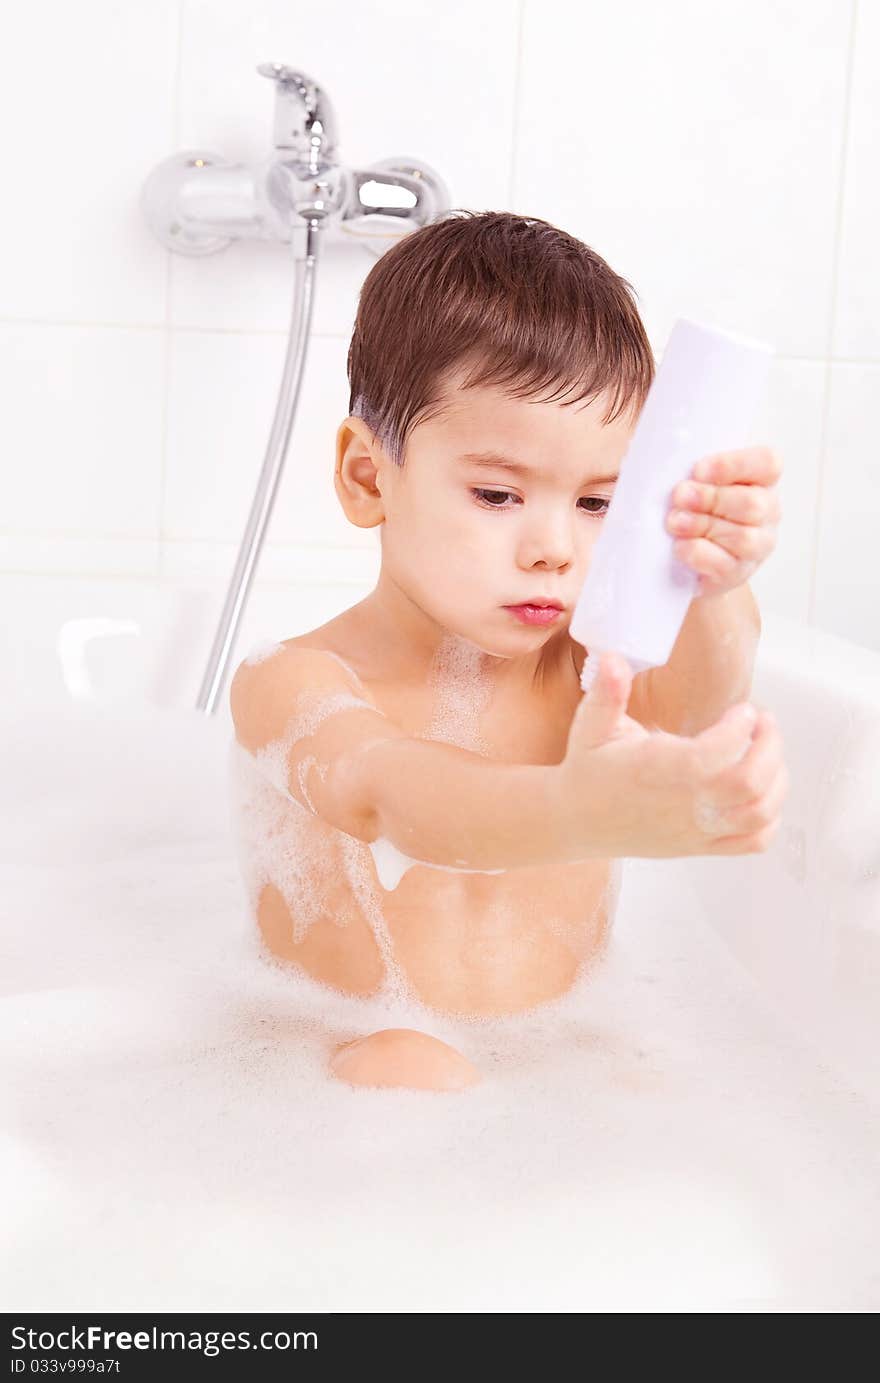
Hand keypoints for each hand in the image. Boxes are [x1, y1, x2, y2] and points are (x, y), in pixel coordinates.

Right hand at [557, 651, 787, 859]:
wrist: (576, 822)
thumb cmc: (589, 771)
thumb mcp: (590, 726)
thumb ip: (606, 692)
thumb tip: (614, 658)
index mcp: (656, 770)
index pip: (713, 754)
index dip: (738, 728)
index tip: (742, 710)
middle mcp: (681, 803)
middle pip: (749, 783)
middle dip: (769, 746)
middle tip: (764, 722)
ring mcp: (695, 829)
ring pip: (758, 813)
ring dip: (776, 779)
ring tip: (767, 752)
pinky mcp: (701, 846)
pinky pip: (753, 842)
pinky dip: (770, 818)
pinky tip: (762, 791)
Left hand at [665, 446, 782, 598]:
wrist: (679, 560)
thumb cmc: (688, 508)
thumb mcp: (692, 481)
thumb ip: (689, 471)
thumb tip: (674, 473)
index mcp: (760, 480)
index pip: (768, 463)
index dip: (733, 465)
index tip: (698, 470)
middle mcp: (767, 513)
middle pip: (753, 504)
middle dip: (711, 499)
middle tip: (679, 497)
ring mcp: (757, 546)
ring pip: (744, 537)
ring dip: (702, 526)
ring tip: (674, 522)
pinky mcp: (737, 573)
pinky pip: (724, 565)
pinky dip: (698, 553)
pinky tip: (679, 546)